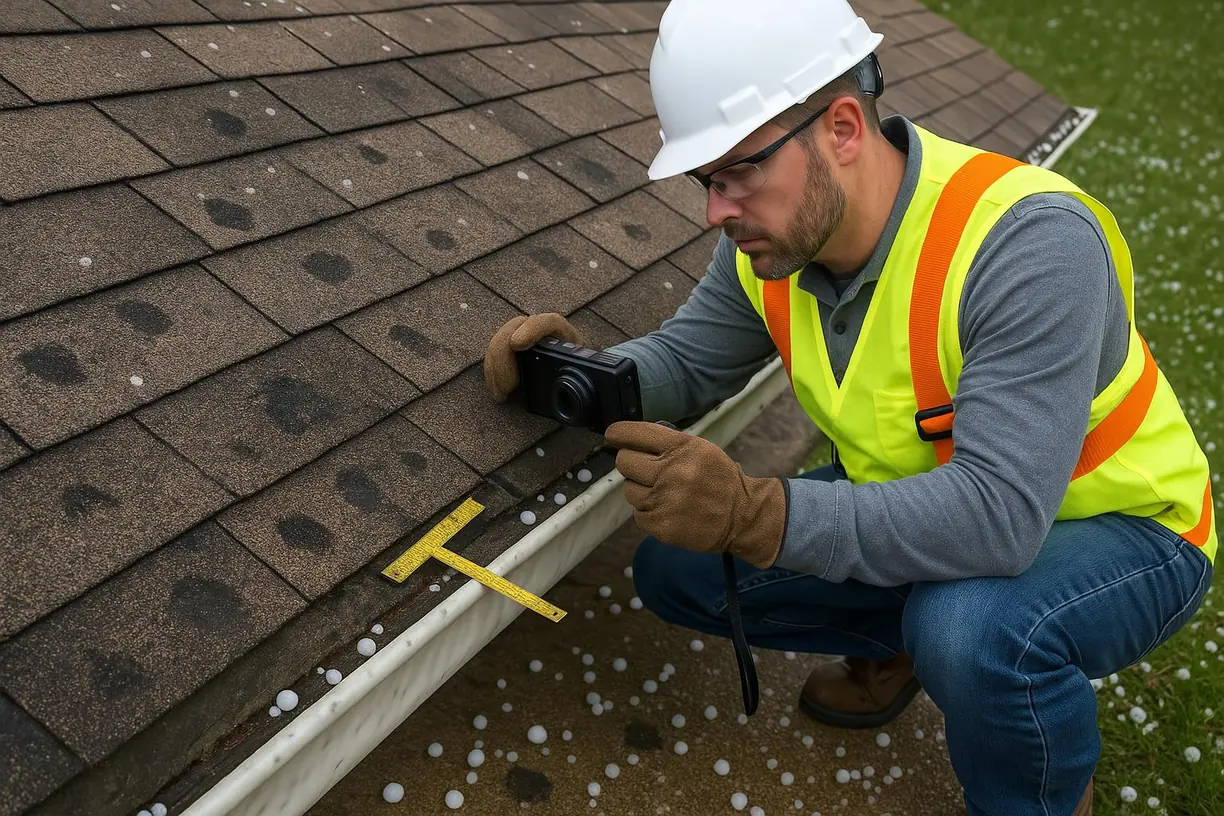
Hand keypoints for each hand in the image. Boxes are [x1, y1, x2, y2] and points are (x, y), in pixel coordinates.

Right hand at [483, 313, 585, 401]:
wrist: (584, 380)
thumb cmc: (587, 377)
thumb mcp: (589, 378)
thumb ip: (582, 380)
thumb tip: (577, 394)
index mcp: (566, 335)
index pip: (550, 322)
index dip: (531, 329)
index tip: (517, 344)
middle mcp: (544, 332)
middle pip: (516, 328)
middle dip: (504, 357)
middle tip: (508, 386)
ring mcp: (526, 338)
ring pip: (501, 340)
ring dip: (494, 367)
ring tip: (500, 393)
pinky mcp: (514, 352)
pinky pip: (495, 354)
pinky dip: (492, 372)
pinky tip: (495, 389)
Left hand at [604, 421, 787, 568]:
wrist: (743, 516)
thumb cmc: (718, 479)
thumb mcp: (700, 450)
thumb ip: (668, 444)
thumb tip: (629, 440)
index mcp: (682, 448)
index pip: (637, 433)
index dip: (619, 433)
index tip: (612, 435)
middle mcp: (671, 472)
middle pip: (624, 462)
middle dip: (632, 465)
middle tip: (646, 471)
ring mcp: (665, 500)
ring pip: (629, 490)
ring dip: (641, 491)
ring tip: (663, 494)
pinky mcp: (662, 525)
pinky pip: (638, 515)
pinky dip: (649, 513)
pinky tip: (668, 510)